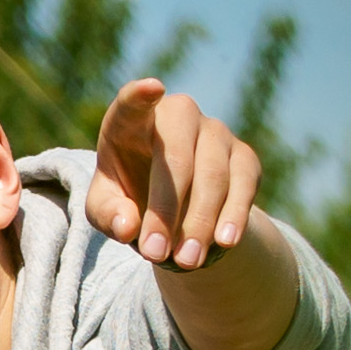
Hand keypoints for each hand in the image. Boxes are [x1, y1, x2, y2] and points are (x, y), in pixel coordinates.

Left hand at [85, 75, 265, 267]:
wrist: (174, 204)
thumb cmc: (128, 196)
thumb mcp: (106, 208)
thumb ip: (107, 214)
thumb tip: (127, 225)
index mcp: (132, 122)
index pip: (132, 104)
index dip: (140, 96)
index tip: (152, 88)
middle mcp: (178, 116)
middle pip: (177, 157)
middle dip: (166, 210)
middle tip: (154, 253)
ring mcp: (215, 132)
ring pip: (213, 174)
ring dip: (199, 222)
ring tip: (186, 261)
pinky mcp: (244, 155)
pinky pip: (243, 183)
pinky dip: (234, 214)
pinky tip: (225, 241)